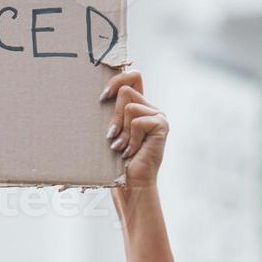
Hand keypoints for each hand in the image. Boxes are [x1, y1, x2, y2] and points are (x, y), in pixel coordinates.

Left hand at [102, 70, 167, 186]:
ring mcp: (158, 116)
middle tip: (112, 137)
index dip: (117, 79)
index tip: (102, 96)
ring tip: (123, 148)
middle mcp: (151, 109)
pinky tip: (132, 152)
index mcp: (139, 108)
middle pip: (126, 90)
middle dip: (114, 116)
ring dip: (121, 130)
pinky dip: (130, 138)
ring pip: (129, 106)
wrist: (131, 184)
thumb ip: (111, 113)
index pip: (133, 77)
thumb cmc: (116, 163)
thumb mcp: (111, 132)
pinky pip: (136, 121)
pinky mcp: (161, 125)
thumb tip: (100, 95)